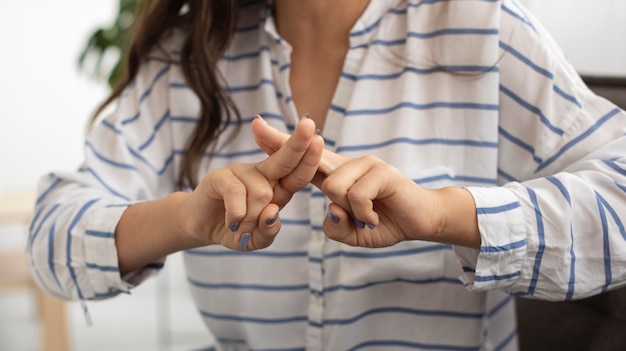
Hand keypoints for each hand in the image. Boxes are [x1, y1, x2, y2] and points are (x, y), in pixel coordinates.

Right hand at [181, 116, 323, 250]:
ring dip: (251, 220)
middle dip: (298, 143)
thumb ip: (268, 231)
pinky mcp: (220, 175)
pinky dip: (236, 214)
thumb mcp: (256, 239)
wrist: (202, 227)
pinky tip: (232, 222)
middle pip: (284, 159)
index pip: (299, 173)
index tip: (320, 140)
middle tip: (309, 124)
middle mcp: (263, 174)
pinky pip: (236, 192)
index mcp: (279, 186)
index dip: (310, 158)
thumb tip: (272, 212)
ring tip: (240, 228)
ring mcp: (241, 171)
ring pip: (261, 192)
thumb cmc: (236, 229)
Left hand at [252, 121, 480, 248]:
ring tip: (367, 215)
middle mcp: (348, 165)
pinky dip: (364, 214)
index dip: (280, 145)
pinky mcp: (382, 172)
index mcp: (337, 176)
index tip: (256, 128)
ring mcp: (365, 164)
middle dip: (283, 142)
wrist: (421, 221)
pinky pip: (356, 196)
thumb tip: (329, 211)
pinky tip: (377, 216)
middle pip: (310, 152)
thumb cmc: (386, 222)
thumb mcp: (353, 233)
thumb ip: (336, 228)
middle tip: (256, 126)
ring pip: (333, 187)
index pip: (304, 159)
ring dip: (348, 210)